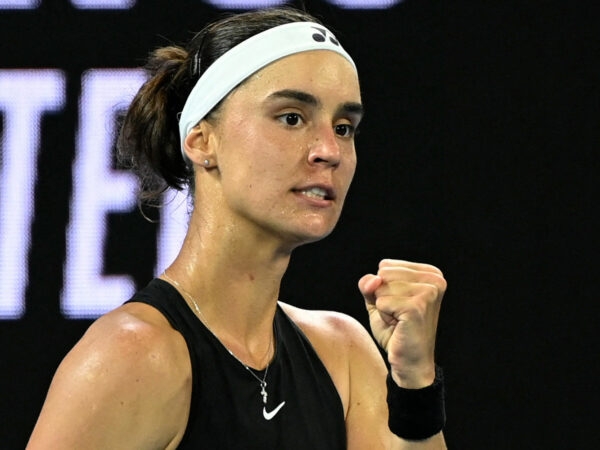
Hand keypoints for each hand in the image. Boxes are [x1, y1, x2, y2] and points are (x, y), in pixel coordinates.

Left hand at [358, 259, 445, 387]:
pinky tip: (398, 325)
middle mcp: (434, 279)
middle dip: (382, 296)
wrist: (408, 361)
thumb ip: (369, 283)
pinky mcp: (418, 307)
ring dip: (384, 307)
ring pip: (381, 287)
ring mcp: (428, 292)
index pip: (385, 266)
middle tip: (398, 314)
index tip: (398, 305)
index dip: (383, 288)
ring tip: (399, 320)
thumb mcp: (378, 299)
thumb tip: (374, 279)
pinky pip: (382, 302)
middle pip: (383, 274)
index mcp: (430, 273)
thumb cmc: (395, 329)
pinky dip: (384, 316)